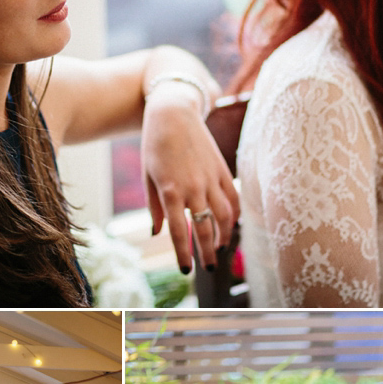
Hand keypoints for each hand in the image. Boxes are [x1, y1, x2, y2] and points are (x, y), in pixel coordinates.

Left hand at [141, 81, 238, 273]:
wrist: (173, 112)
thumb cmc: (155, 145)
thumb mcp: (147, 177)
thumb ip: (154, 208)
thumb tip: (157, 233)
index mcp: (171, 191)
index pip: (178, 231)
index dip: (183, 254)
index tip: (186, 271)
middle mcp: (194, 187)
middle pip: (205, 228)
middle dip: (207, 252)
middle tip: (210, 268)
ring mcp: (211, 178)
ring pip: (225, 215)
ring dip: (224, 235)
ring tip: (219, 247)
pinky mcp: (222, 170)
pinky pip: (233, 198)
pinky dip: (235, 215)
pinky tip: (231, 225)